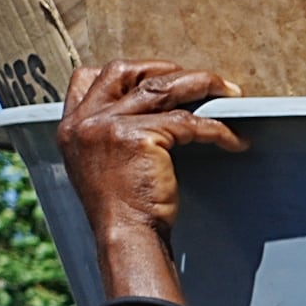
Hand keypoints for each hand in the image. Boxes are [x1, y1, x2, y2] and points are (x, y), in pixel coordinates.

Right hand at [57, 63, 243, 257]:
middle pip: (127, 71)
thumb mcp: (99, 163)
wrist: (124, 236)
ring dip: (202, 84)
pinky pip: (189, 122)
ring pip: (162, 87)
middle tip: (202, 80)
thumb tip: (149, 108)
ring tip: (230, 93)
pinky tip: (235, 139)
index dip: (127, 70)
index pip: (89, 76)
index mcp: (71, 126)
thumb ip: (109, 133)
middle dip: (166, 69)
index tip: (157, 74)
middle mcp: (84, 121)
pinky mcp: (138, 137)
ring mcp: (108, 126)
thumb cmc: (121, 208)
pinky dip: (218, 129)